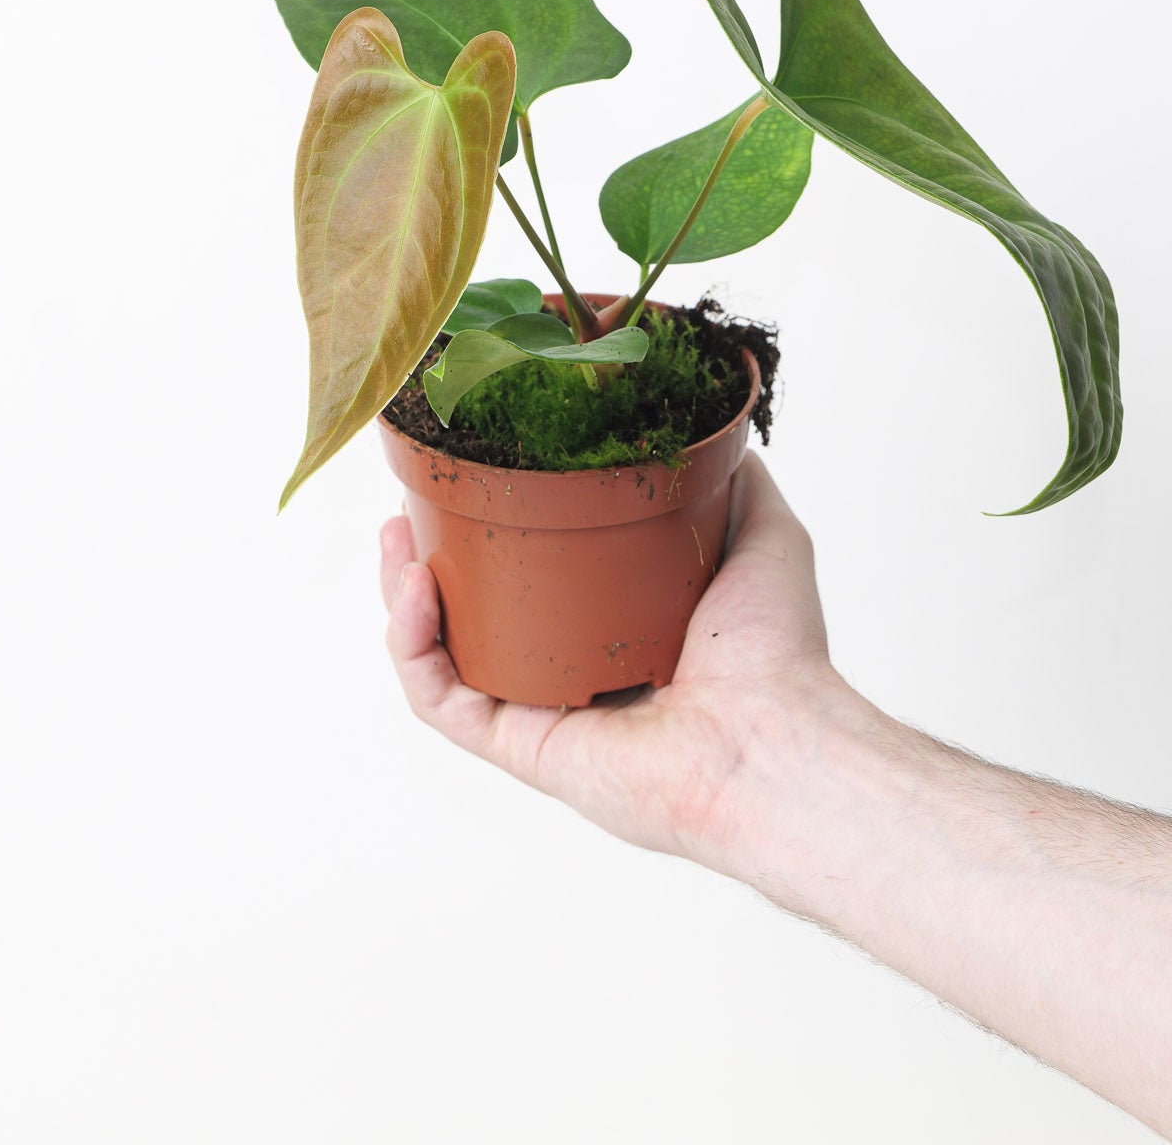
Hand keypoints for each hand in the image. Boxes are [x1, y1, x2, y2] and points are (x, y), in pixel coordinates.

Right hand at [379, 452, 860, 865]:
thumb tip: (706, 422)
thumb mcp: (762, 529)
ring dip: (404, 595)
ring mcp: (543, 711)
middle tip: (409, 507)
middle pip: (474, 610)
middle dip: (428, 558)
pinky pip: (442, 701)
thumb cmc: (777, 645)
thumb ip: (731, 477)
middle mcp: (574, 667)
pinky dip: (414, 648)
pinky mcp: (522, 749)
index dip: (493, 525)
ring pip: (445, 652)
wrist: (772, 736)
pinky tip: (415, 591)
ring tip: (394, 539)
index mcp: (619, 622)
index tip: (469, 474)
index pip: (535, 571)